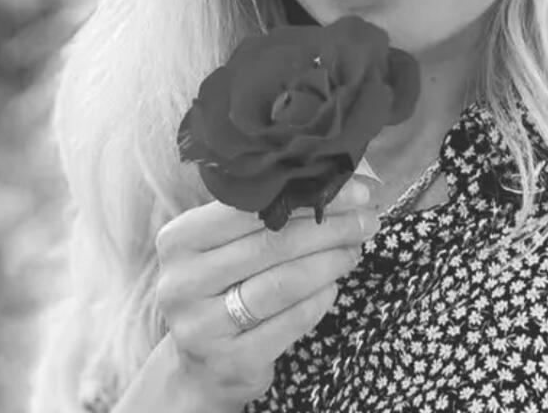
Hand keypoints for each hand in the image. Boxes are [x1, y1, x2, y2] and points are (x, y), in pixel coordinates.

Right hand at [154, 179, 378, 409]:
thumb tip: (343, 182)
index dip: (308, 194)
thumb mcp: (228, 248)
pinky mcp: (230, 361)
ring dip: (330, 262)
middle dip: (330, 228)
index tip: (354, 189)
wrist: (203, 366)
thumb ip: (268, 213)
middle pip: (271, 243)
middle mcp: (181, 282)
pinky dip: (319, 301)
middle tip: (367, 220)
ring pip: (283, 283)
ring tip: (354, 250)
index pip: (249, 207)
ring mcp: (201, 326)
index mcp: (179, 239)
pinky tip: (333, 287)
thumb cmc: (225, 289)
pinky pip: (290, 322)